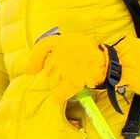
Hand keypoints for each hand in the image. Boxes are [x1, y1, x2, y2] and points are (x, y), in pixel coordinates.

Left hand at [21, 32, 139, 120]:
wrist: (109, 62)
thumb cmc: (89, 53)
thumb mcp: (74, 43)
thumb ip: (58, 50)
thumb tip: (33, 67)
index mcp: (64, 41)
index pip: (43, 47)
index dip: (34, 59)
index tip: (30, 70)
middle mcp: (64, 53)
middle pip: (48, 67)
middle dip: (52, 72)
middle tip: (64, 72)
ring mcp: (69, 67)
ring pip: (53, 80)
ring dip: (57, 82)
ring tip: (68, 80)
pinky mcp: (75, 80)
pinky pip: (60, 92)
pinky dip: (58, 96)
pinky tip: (58, 97)